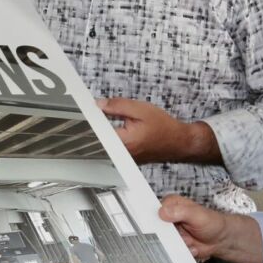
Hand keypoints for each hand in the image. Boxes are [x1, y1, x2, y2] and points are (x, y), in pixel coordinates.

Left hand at [98, 97, 217, 164]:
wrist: (178, 141)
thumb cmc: (164, 127)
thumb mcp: (141, 109)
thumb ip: (118, 105)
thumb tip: (99, 104)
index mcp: (124, 141)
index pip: (97, 132)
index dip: (88, 121)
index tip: (84, 112)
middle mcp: (121, 153)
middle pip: (97, 140)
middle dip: (92, 126)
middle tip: (91, 113)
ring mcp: (123, 158)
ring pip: (103, 145)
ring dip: (99, 132)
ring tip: (97, 120)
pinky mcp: (125, 158)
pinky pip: (110, 148)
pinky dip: (107, 138)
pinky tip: (107, 129)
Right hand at [157, 196, 262, 262]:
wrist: (221, 239)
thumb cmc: (212, 222)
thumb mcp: (198, 214)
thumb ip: (180, 211)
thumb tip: (163, 212)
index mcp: (171, 204)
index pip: (154, 210)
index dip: (154, 219)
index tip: (161, 226)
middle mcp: (168, 218)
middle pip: (155, 228)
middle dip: (167, 236)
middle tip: (181, 236)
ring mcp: (170, 232)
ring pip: (162, 241)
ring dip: (176, 245)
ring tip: (190, 241)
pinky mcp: (174, 244)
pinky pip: (170, 250)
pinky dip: (181, 251)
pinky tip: (192, 247)